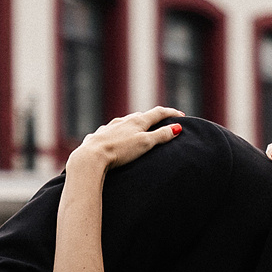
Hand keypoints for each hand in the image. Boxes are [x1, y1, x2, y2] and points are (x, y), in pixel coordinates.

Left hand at [69, 107, 185, 174]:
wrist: (90, 157)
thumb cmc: (119, 151)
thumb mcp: (144, 144)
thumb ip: (160, 136)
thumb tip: (177, 128)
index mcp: (136, 121)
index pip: (157, 113)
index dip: (170, 113)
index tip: (181, 116)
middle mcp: (122, 121)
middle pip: (140, 116)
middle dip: (152, 118)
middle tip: (161, 122)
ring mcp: (108, 128)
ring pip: (124, 123)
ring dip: (133, 125)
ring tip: (138, 130)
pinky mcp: (97, 137)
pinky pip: (109, 133)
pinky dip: (117, 134)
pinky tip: (114, 139)